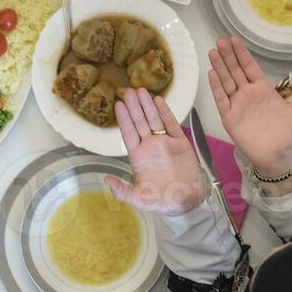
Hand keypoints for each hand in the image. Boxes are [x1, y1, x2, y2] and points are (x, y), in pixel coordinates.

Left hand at [104, 88, 204, 214]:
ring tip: (141, 90)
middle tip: (128, 90)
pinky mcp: (179, 143)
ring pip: (154, 120)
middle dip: (134, 107)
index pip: (128, 133)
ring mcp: (164, 143)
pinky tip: (159, 100)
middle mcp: (149, 146)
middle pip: (139, 122)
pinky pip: (171, 124)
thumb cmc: (161, 201)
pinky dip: (165, 112)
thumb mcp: (137, 198)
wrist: (186, 201)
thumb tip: (106, 179)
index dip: (123, 119)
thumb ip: (121, 189)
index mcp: (138, 156)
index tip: (117, 104)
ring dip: (147, 106)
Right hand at [208, 37, 291, 176]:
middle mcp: (247, 94)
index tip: (234, 40)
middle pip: (235, 71)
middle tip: (220, 41)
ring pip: (226, 81)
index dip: (242, 54)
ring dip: (220, 67)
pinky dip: (217, 87)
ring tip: (213, 52)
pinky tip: (212, 73)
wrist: (278, 155)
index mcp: (262, 89)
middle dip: (228, 56)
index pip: (249, 67)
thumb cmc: (288, 132)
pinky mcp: (229, 116)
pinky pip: (221, 99)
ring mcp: (237, 104)